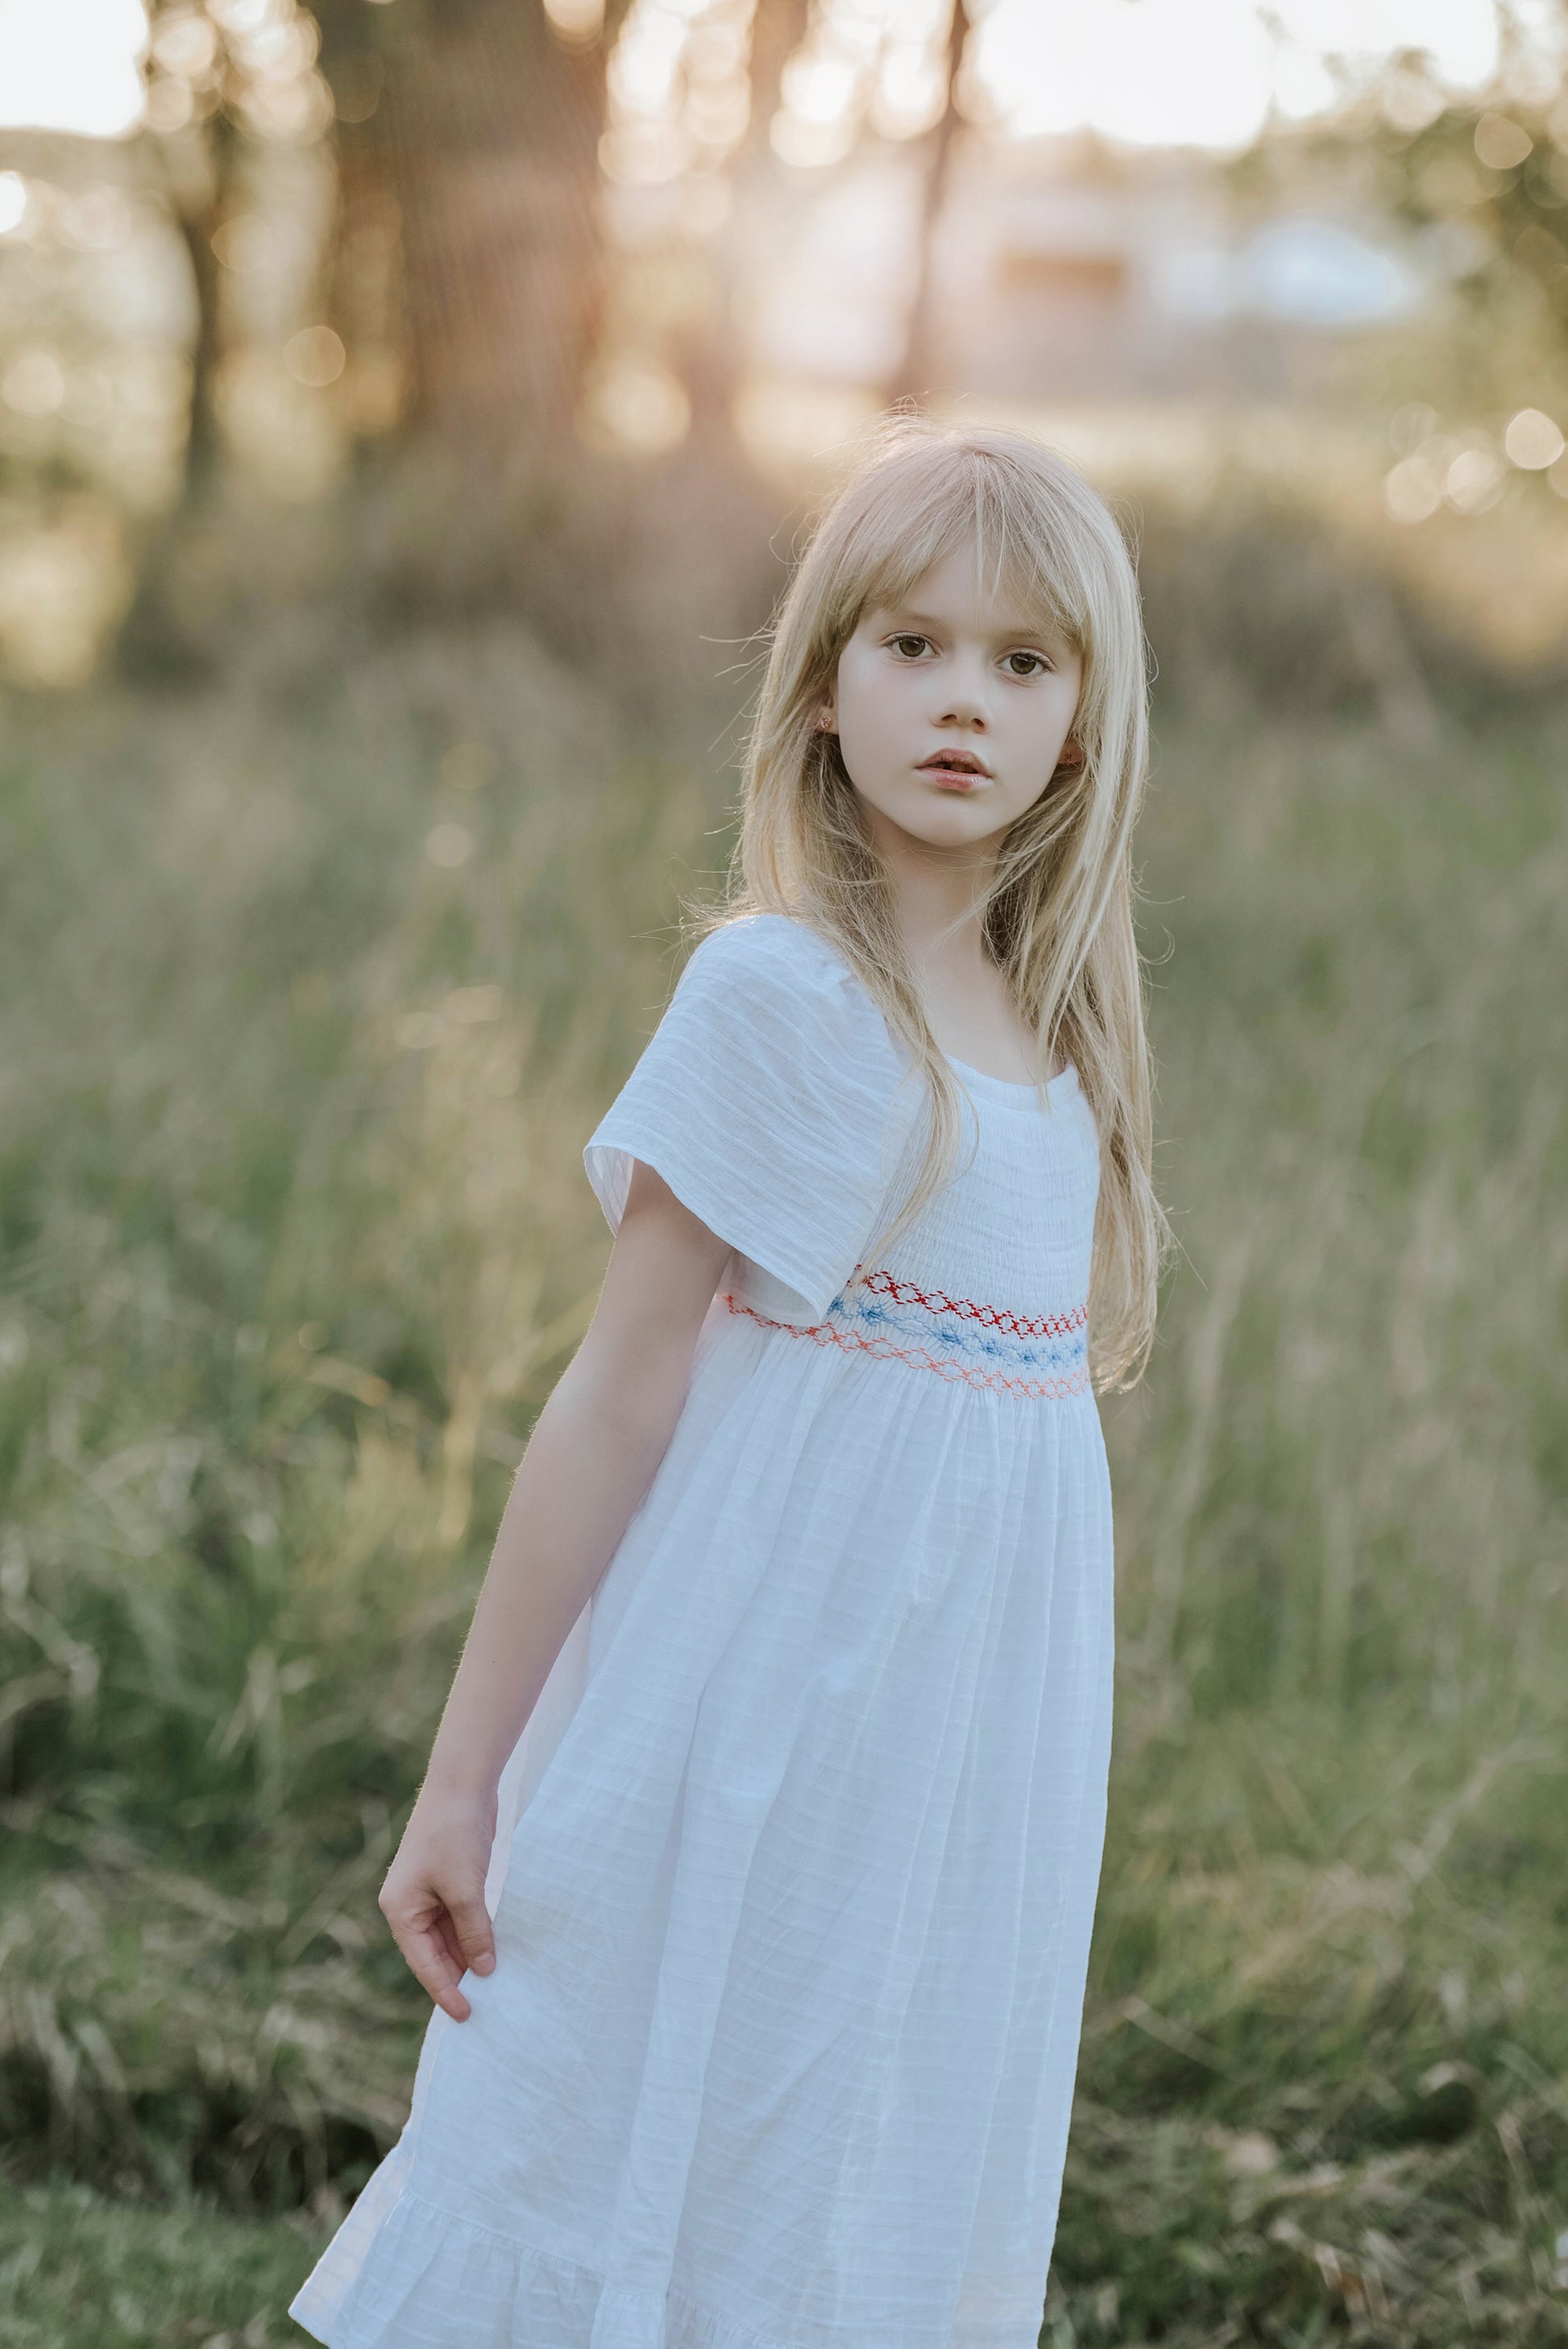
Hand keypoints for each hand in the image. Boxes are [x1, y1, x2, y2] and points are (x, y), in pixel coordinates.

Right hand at [378, 1787, 497, 2020]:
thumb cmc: (455, 1834)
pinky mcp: (447, 1881)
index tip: (467, 2017)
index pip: (424, 1963)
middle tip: (488, 2005)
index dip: (446, 1991)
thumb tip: (484, 1970)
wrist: (463, 1783)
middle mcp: (409, 1905)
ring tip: (495, 1985)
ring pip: (448, 1937)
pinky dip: (475, 1934)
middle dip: (459, 1976)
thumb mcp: (465, 1889)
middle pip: (434, 1953)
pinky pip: (459, 1918)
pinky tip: (493, 1949)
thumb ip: (474, 1932)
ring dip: (469, 1956)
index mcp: (400, 1910)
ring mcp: (427, 1893)